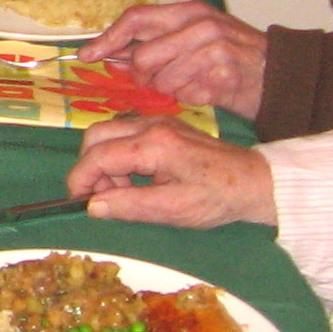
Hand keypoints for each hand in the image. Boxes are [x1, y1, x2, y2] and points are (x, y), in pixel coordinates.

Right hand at [67, 116, 275, 229]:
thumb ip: (130, 206)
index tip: (79, 203)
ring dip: (105, 161)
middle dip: (91, 167)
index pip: (98, 156)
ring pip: (108, 132)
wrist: (254, 181)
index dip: (81, 180)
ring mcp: (157, 121)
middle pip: (95, 135)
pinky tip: (138, 177)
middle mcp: (150, 125)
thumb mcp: (173, 210)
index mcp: (153, 145)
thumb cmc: (216, 197)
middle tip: (107, 196)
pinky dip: (119, 154)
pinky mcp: (163, 125)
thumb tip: (92, 206)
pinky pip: (125, 133)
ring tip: (127, 190)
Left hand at [77, 1, 269, 118]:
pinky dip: (191, 99)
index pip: (136, 18)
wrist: (278, 73)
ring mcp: (214, 50)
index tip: (87, 56)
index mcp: (189, 10)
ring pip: (162, 80)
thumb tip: (109, 54)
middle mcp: (200, 25)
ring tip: (191, 83)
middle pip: (143, 57)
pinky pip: (186, 96)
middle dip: (143, 76)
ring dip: (170, 89)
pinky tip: (207, 92)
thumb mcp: (195, 36)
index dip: (108, 38)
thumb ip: (156, 42)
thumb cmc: (230, 56)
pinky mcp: (223, 77)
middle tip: (158, 81)